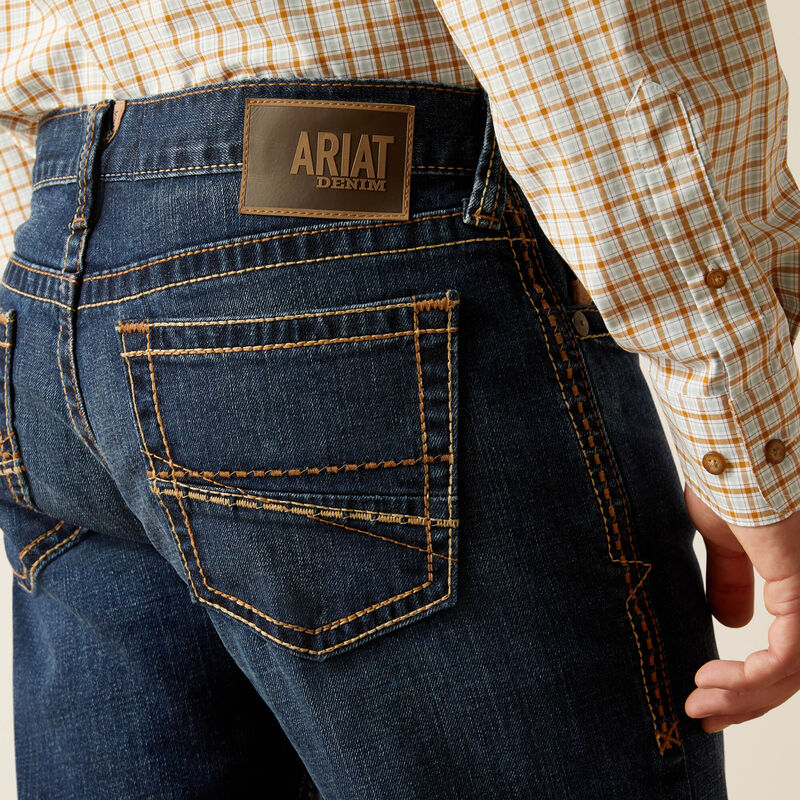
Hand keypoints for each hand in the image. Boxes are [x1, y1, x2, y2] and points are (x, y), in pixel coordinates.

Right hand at [683, 482, 799, 732]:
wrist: (728, 447)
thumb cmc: (725, 477)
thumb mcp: (724, 539)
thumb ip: (732, 580)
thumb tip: (733, 621)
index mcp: (797, 576)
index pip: (788, 646)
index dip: (751, 678)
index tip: (706, 689)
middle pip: (792, 670)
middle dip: (745, 699)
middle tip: (702, 712)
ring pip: (791, 673)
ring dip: (743, 699)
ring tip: (699, 704)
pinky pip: (786, 660)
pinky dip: (750, 682)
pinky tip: (712, 683)